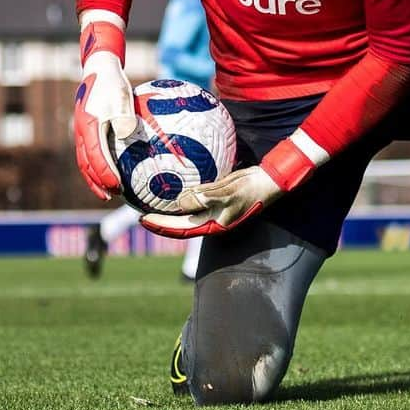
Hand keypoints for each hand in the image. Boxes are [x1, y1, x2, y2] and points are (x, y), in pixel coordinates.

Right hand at [74, 18, 136, 199]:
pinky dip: (98, 164)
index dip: (104, 174)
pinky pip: (91, 151)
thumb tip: (128, 133)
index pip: (95, 156)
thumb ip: (124, 115)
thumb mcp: (121, 95)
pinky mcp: (88, 128)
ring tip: (109, 191)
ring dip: (95, 177)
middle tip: (111, 195)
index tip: (116, 186)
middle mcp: (81, 132)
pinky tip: (114, 169)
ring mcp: (82, 131)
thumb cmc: (113, 82)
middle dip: (97, 182)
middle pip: (86, 164)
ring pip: (85, 160)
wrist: (99, 67)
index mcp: (88, 126)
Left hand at [140, 166, 280, 237]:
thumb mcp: (228, 193)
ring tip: (153, 202)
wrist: (268, 180)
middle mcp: (210, 219)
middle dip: (161, 220)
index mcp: (212, 223)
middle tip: (141, 213)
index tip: (143, 219)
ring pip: (186, 212)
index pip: (181, 228)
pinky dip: (183, 197)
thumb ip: (205, 198)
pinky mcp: (216, 198)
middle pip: (180, 224)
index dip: (161, 225)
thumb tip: (180, 202)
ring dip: (170, 210)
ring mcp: (213, 209)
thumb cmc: (251, 189)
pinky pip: (195, 199)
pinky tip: (175, 189)